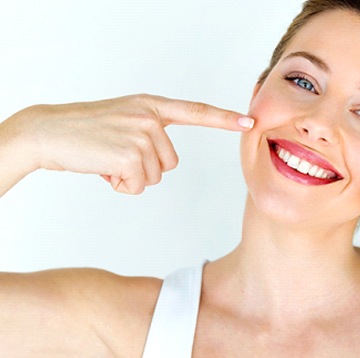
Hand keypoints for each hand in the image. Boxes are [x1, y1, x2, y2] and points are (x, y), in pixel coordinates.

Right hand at [11, 94, 253, 193]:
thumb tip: (164, 162)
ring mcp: (141, 135)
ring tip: (107, 159)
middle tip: (116, 154)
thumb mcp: (124, 120)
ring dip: (132, 177)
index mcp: (151, 106)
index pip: (195, 111)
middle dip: (145, 168)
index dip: (223, 118)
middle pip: (171, 163)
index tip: (249, 121)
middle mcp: (150, 118)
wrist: (48, 132)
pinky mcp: (130, 154)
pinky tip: (103, 169)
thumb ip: (150, 131)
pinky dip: (121, 185)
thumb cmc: (85, 131)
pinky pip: (139, 186)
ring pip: (156, 176)